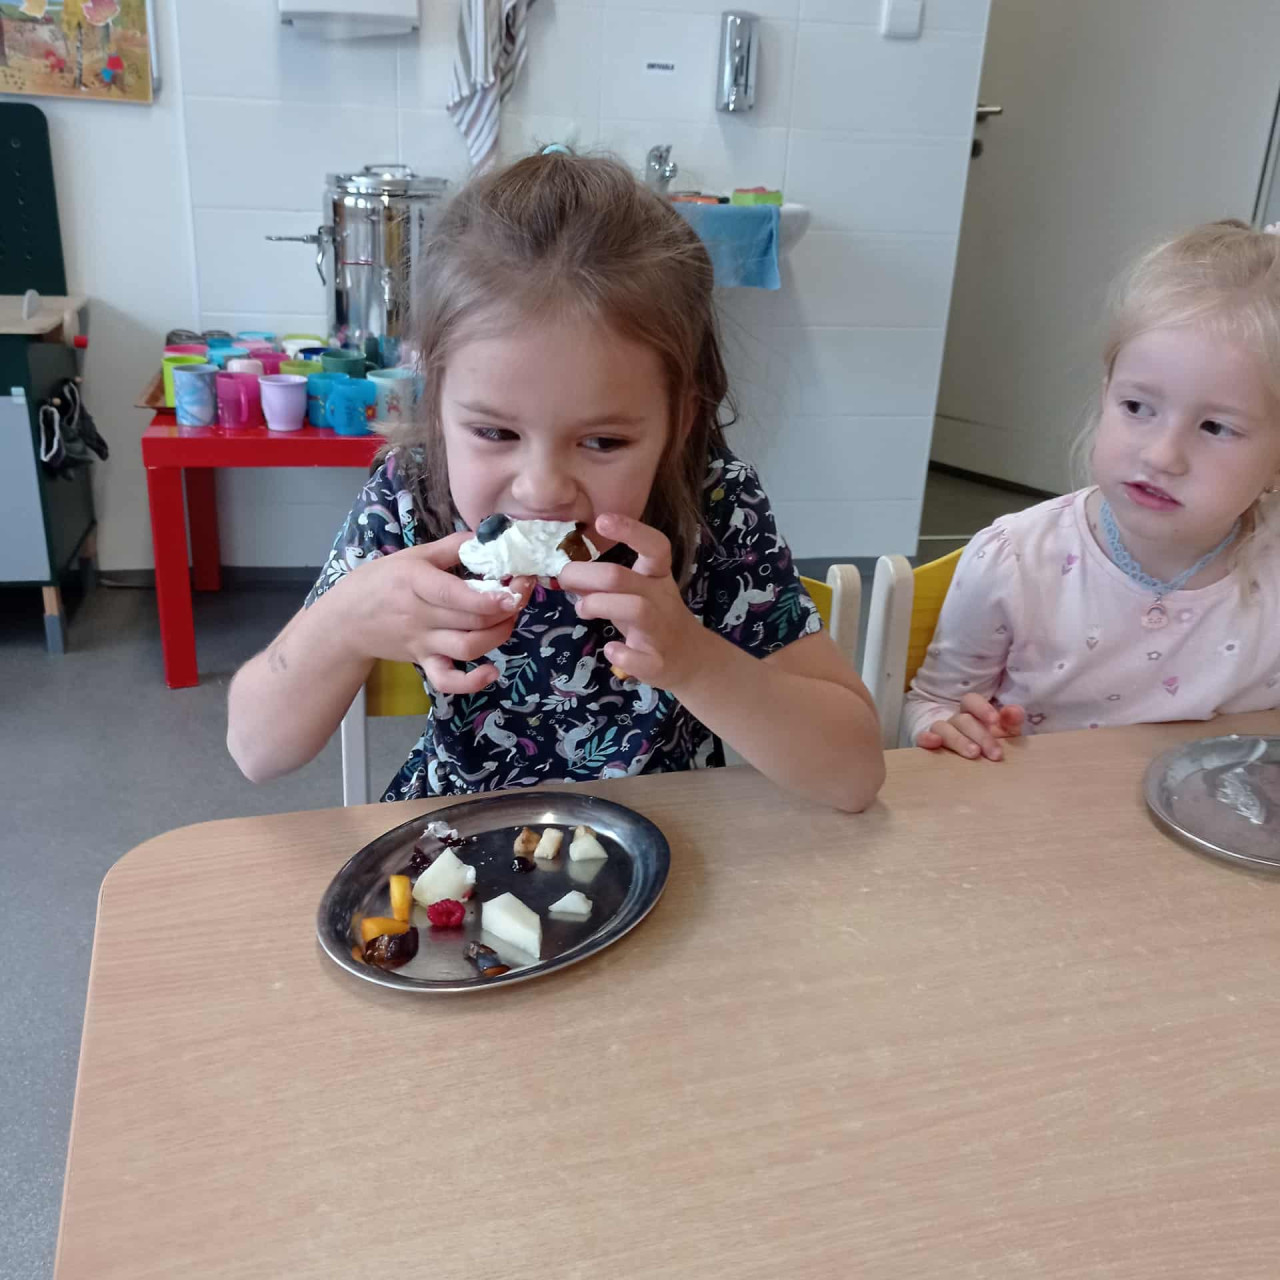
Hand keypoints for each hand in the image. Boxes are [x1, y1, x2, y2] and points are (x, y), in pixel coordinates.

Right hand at [331, 531, 531, 693]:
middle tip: (522, 592)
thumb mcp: (412, 556)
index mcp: (415, 582)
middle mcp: (420, 615)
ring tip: (510, 618)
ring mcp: (422, 642)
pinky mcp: (423, 662)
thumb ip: (452, 547)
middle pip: (471, 620)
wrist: (345, 620)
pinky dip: (471, 683)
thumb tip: (487, 537)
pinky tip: (491, 672)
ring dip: (497, 636)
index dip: (488, 597)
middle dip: (506, 609)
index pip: (454, 595)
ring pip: (467, 648)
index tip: (513, 590)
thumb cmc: (381, 581)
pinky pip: (447, 680)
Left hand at [557, 513, 713, 690]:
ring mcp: (660, 630)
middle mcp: (661, 598)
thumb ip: (604, 582)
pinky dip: (621, 653)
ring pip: (635, 608)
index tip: (601, 520)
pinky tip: (611, 649)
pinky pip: (639, 657)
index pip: (655, 546)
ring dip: (598, 605)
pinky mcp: (657, 661)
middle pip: (623, 577)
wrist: (689, 657)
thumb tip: (566, 571)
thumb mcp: (635, 591)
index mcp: (657, 576)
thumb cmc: (653, 617)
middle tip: (563, 578)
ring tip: (582, 609)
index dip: (630, 530)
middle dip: (586, 574)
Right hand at [917, 694, 1024, 760]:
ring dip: (958, 740)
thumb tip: (1013, 712)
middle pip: (962, 720)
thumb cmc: (990, 744)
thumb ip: (1011, 721)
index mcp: (971, 712)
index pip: (971, 700)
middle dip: (981, 736)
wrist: (971, 764)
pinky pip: (921, 738)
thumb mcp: (1006, 733)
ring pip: (942, 728)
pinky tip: (935, 743)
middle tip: (995, 754)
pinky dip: (926, 739)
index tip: (995, 720)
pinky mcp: (927, 746)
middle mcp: (954, 720)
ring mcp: (940, 732)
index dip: (982, 708)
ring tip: (974, 754)